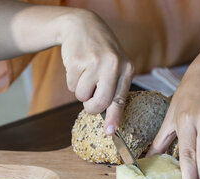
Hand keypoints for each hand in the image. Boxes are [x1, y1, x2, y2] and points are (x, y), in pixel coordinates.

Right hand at [60, 11, 133, 134]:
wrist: (82, 25)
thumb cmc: (100, 53)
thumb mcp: (115, 66)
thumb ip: (114, 89)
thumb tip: (108, 121)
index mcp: (127, 68)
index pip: (121, 99)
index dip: (114, 118)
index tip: (110, 132)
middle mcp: (113, 64)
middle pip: (100, 102)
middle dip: (91, 107)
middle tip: (89, 102)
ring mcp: (95, 61)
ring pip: (82, 96)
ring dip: (80, 92)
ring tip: (85, 74)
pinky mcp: (77, 60)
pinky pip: (71, 85)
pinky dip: (72, 81)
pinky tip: (77, 66)